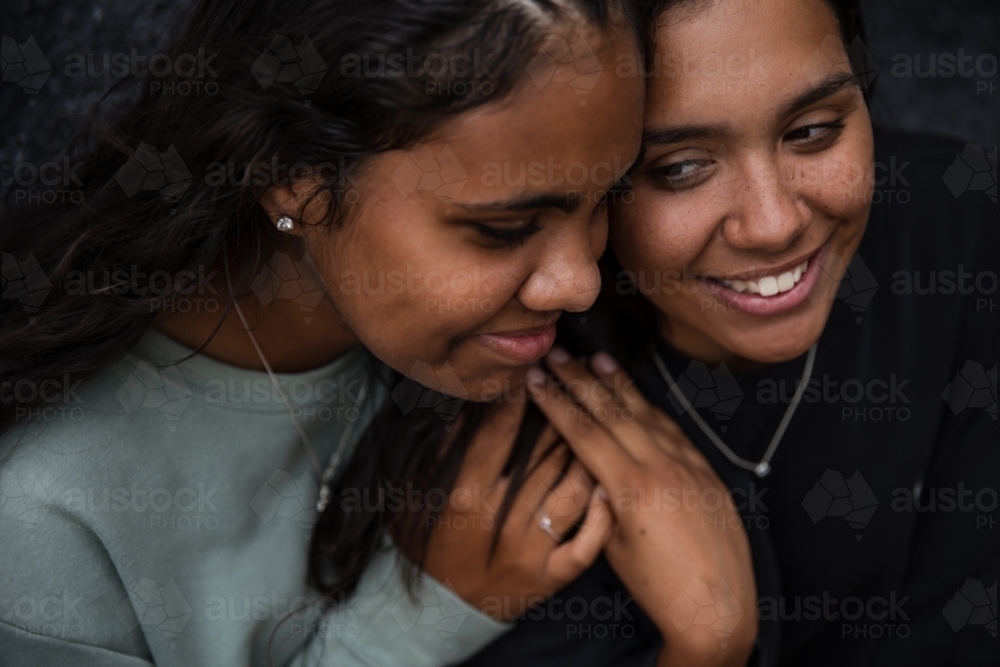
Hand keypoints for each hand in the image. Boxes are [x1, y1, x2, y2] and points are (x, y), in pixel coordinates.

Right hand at [421, 397, 613, 620]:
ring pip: (573, 489)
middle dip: (560, 413)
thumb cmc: (426, 547)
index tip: (528, 369)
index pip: (498, 436)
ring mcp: (532, 552)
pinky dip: (602, 511)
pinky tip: (608, 484)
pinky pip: (589, 541)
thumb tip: (464, 407)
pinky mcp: (552, 578)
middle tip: (573, 381)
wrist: (440, 612)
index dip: (515, 399)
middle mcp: (502, 525)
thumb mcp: (416, 498)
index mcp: (466, 500)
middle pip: (543, 456)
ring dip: (589, 451)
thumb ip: (440, 454)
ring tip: (598, 419)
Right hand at [526, 349, 757, 666]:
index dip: (556, 401)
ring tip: (596, 359)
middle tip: (558, 354)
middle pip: (611, 410)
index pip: (583, 430)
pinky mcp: (705, 470)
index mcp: (630, 486)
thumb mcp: (612, 543)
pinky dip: (649, 408)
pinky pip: (672, 428)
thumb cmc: (659, 585)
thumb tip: (592, 465)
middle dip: (580, 379)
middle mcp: (660, 465)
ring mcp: (687, 464)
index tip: (536, 378)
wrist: (717, 605)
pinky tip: (636, 396)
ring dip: (618, 383)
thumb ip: (601, 496)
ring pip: (646, 411)